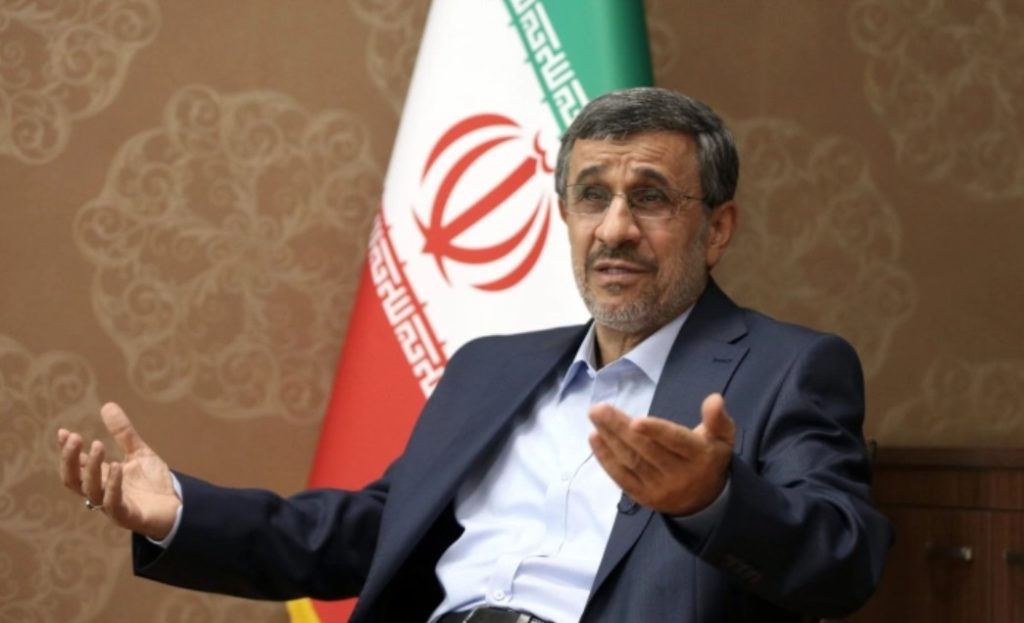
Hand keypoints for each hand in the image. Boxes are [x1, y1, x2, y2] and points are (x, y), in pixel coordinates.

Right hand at [57, 402, 180, 539]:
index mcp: (101, 478)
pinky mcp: (127, 516)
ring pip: (91, 489)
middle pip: (73, 480)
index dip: (67, 450)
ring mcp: (112, 506)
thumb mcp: (139, 453)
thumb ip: (123, 434)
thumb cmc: (153, 483)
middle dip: (70, 459)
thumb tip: (107, 405)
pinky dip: (113, 484)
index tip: (63, 432)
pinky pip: (113, 503)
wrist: (178, 506)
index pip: (76, 465)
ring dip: (92, 467)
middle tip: (74, 437)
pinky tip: (117, 466)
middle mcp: (101, 493)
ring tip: (98, 445)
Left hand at [589, 393, 734, 515]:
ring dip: (610, 439)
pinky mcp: (643, 496)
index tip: (636, 421)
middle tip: (599, 409)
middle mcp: (678, 474)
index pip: (676, 442)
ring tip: (595, 417)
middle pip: (646, 449)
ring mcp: (659, 487)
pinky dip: (606, 458)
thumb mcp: (722, 438)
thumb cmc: (709, 458)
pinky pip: (622, 477)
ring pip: (631, 461)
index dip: (656, 431)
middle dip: (620, 428)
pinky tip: (595, 438)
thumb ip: (717, 418)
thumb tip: (714, 399)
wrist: (705, 503)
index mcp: (699, 456)